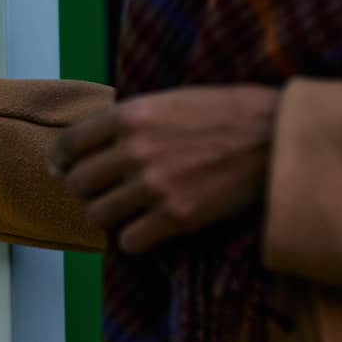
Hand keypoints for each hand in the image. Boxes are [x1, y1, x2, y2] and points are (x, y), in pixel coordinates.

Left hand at [51, 86, 279, 252]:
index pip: (69, 144)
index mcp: (130, 115)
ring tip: (127, 212)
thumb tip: (91, 142)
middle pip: (78, 183)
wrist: (280, 137)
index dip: (62, 160)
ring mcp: (155, 185)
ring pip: (98, 215)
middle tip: (103, 192)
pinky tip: (148, 230)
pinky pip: (129, 241)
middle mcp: (135, 149)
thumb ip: (130, 119)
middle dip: (87, 190)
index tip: (64, 169)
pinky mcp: (177, 216)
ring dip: (109, 217)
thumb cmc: (228, 113)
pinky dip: (134, 240)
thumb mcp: (171, 100)